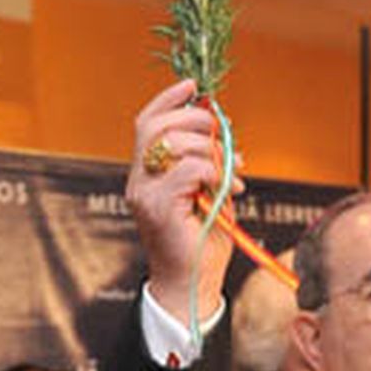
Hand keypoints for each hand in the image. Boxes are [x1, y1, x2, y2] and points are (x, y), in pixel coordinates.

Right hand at [126, 78, 237, 323]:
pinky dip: (214, 172)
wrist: (192, 285)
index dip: (169, 98)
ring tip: (231, 175)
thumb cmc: (201, 242)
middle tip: (224, 140)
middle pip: (157, 125)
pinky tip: (227, 189)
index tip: (194, 85)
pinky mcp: (157, 207)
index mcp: (147, 172)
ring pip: (174, 143)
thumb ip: (209, 162)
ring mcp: (144, 193)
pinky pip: (189, 169)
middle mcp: (139, 180)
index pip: (147, 121)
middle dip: (197, 121)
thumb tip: (222, 132)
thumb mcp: (210, 192)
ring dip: (212, 152)